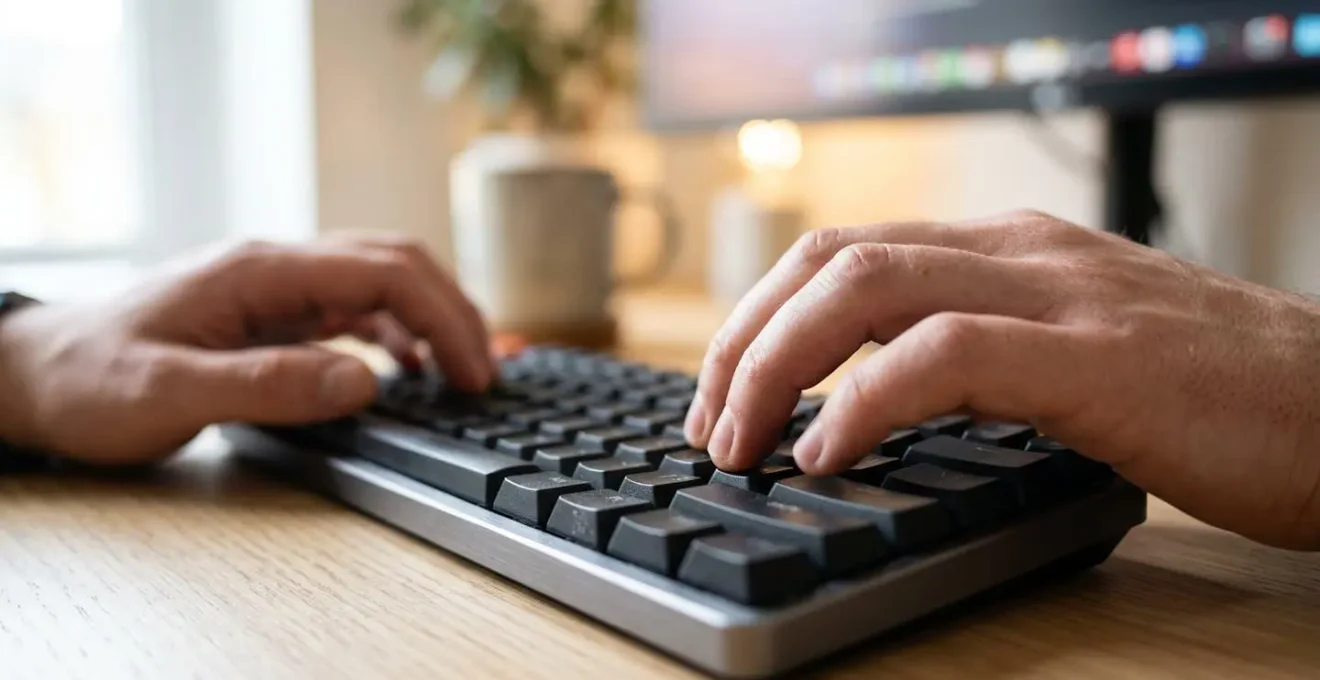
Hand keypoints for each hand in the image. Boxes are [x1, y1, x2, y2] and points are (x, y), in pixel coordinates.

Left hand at [0, 236, 492, 464]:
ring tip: (463, 374)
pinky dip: (396, 334)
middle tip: (484, 375)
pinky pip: (353, 309)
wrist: (34, 374)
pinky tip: (409, 369)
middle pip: (394, 264)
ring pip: (381, 282)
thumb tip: (366, 379)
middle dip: (452, 312)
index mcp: (259, 271)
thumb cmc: (89, 381)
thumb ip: (268, 385)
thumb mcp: (169, 393)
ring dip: (431, 320)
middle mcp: (275, 268)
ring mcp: (275, 288)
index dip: (441, 316)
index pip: (380, 270)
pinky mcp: (271, 314)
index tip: (471, 372)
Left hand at [685, 210, 1319, 549]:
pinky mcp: (1094, 356)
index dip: (758, 320)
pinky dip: (862, 399)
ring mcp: (1056, 293)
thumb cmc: (1217, 398)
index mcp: (1008, 251)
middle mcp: (1019, 252)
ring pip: (865, 287)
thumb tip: (870, 402)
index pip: (844, 252)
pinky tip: (825, 451)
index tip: (722, 395)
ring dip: (775, 364)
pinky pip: (942, 353)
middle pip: (831, 259)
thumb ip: (980, 357)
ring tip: (739, 442)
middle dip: (741, 341)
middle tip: (708, 427)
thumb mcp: (1072, 355)